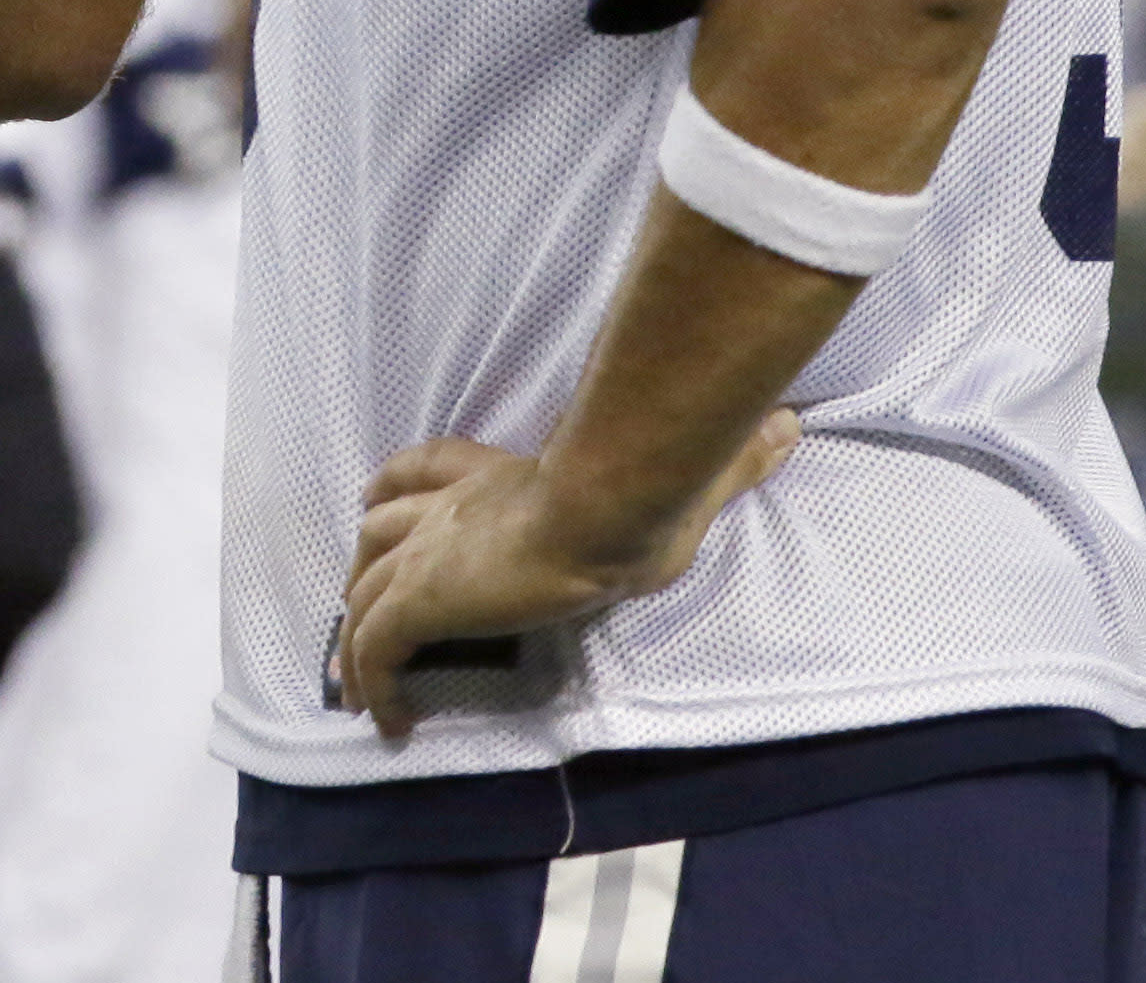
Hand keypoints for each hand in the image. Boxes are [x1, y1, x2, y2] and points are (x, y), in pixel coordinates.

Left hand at [332, 413, 800, 739]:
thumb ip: (729, 455)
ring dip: (356, 635)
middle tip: (359, 601)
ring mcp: (430, 555)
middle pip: (376, 530)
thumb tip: (789, 426)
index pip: (423, 467)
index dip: (394, 485)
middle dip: (364, 563)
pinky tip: (385, 720)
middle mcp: (451, 510)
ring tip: (360, 682)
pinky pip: (375, 649)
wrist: (608, 506)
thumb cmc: (642, 490)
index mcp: (499, 477)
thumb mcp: (684, 473)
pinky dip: (370, 682)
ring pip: (364, 593)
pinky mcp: (422, 601)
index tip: (375, 499)